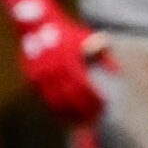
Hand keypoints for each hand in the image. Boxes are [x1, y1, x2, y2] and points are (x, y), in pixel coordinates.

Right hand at [14, 0, 107, 121]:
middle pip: (69, 97)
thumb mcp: (87, 37)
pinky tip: (66, 116)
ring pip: (54, 101)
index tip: (103, 106)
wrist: (38, 26)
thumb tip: (117, 70)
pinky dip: (55, 109)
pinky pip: (44, 99)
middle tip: (94, 118)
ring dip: (68, 113)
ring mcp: (39, 74)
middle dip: (82, 110)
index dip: (93, 99)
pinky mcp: (31, 79)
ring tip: (81, 122)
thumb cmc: (69, 34)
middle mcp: (52, 67)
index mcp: (67, 58)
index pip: (82, 86)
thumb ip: (103, 50)